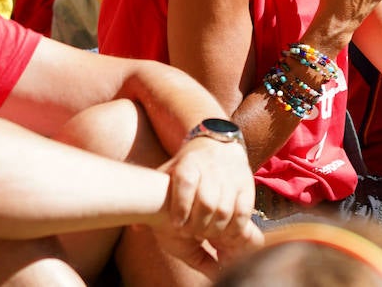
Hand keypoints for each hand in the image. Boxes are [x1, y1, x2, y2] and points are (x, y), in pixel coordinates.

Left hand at [154, 137, 261, 273]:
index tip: (176, 226)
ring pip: (225, 209)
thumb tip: (135, 227)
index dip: (181, 205)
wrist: (218, 144)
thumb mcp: (169, 174)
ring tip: (207, 236)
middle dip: (198, 224)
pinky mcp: (246, 185)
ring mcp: (231, 176)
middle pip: (207, 201)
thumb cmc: (187, 167)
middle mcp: (211, 168)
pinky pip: (243, 212)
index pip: (185, 182)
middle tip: (192, 234)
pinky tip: (226, 234)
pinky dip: (234, 228)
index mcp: (188, 164)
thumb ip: (154, 199)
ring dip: (215, 229)